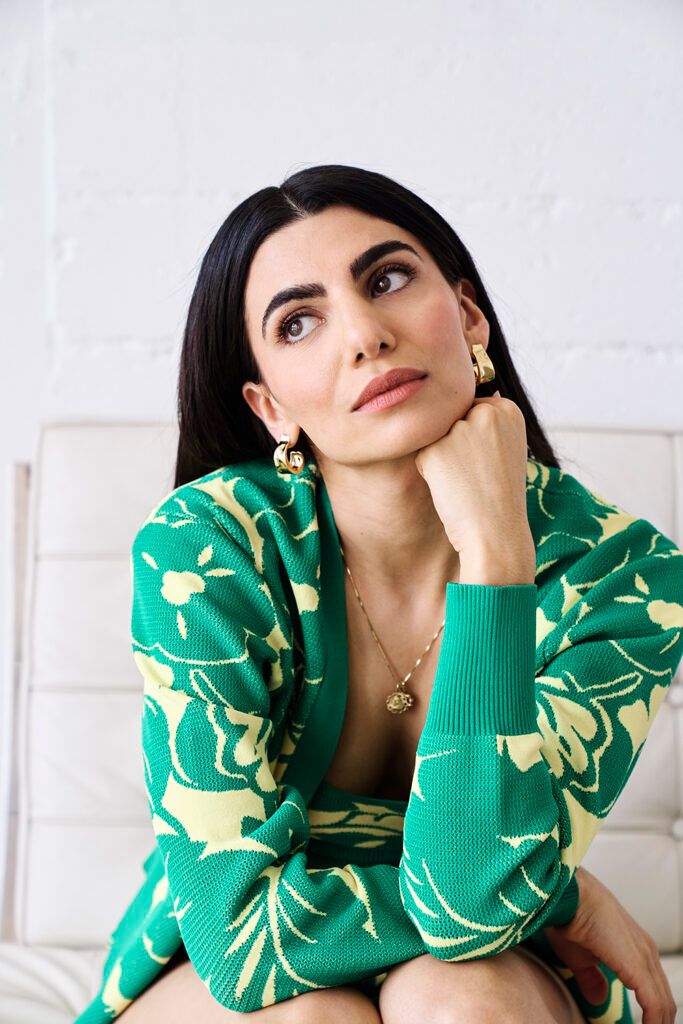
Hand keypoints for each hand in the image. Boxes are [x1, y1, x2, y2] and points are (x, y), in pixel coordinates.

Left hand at [413, 390, 531, 560]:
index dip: (476, 440)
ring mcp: (461, 429)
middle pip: (452, 420)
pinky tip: (452, 489)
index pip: (472, 409)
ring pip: (435, 436)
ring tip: (466, 482)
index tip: (489, 464)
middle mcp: (486, 412)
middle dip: (457, 446)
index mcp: (508, 409)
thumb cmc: (500, 497)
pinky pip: (421, 454)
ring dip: (442, 459)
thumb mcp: (506, 449)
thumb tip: (454, 399)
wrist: (497, 534)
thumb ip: (486, 423)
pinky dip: (430, 473)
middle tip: (477, 476)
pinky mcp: (436, 450)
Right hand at [544, 866, 675, 1022]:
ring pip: (663, 1006)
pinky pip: (655, 1006)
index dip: (651, 1016)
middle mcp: (647, 953)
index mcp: (637, 950)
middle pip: (664, 1001)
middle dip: (657, 1023)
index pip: (655, 992)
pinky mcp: (639, 967)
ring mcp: (646, 958)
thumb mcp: (579, 957)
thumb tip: (599, 998)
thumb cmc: (569, 917)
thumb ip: (591, 979)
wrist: (569, 894)